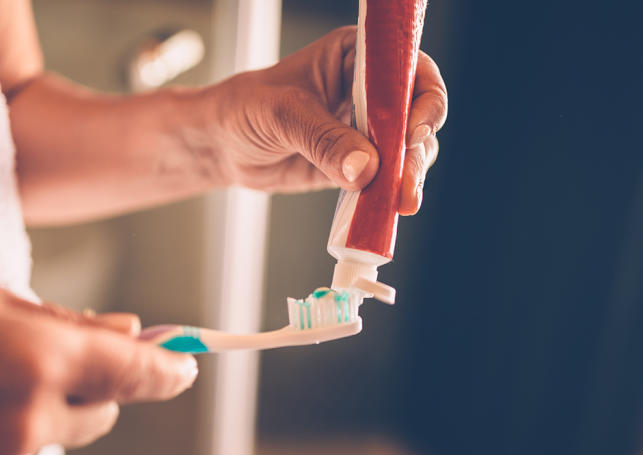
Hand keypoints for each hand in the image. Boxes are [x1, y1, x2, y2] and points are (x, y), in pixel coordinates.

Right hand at [0, 273, 195, 454]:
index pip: (136, 374)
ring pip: (48, 442)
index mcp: (40, 358)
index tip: (185, 368)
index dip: (168, 371)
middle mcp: (31, 421)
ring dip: (29, 417)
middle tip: (39, 364)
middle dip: (88, 390)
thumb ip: (59, 318)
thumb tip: (123, 329)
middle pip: (101, 416)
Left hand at [207, 26, 446, 214]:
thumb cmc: (244, 109)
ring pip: (407, 151)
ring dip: (409, 177)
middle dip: (417, 149)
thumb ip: (323, 139)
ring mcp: (367, 129)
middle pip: (416, 115)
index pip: (407, 69)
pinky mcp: (359, 164)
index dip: (421, 98)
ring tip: (401, 202)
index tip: (412, 131)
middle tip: (407, 180)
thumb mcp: (282, 115)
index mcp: (356, 57)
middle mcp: (370, 90)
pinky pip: (385, 178)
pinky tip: (386, 210)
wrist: (222, 145)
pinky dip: (389, 194)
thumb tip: (366, 168)